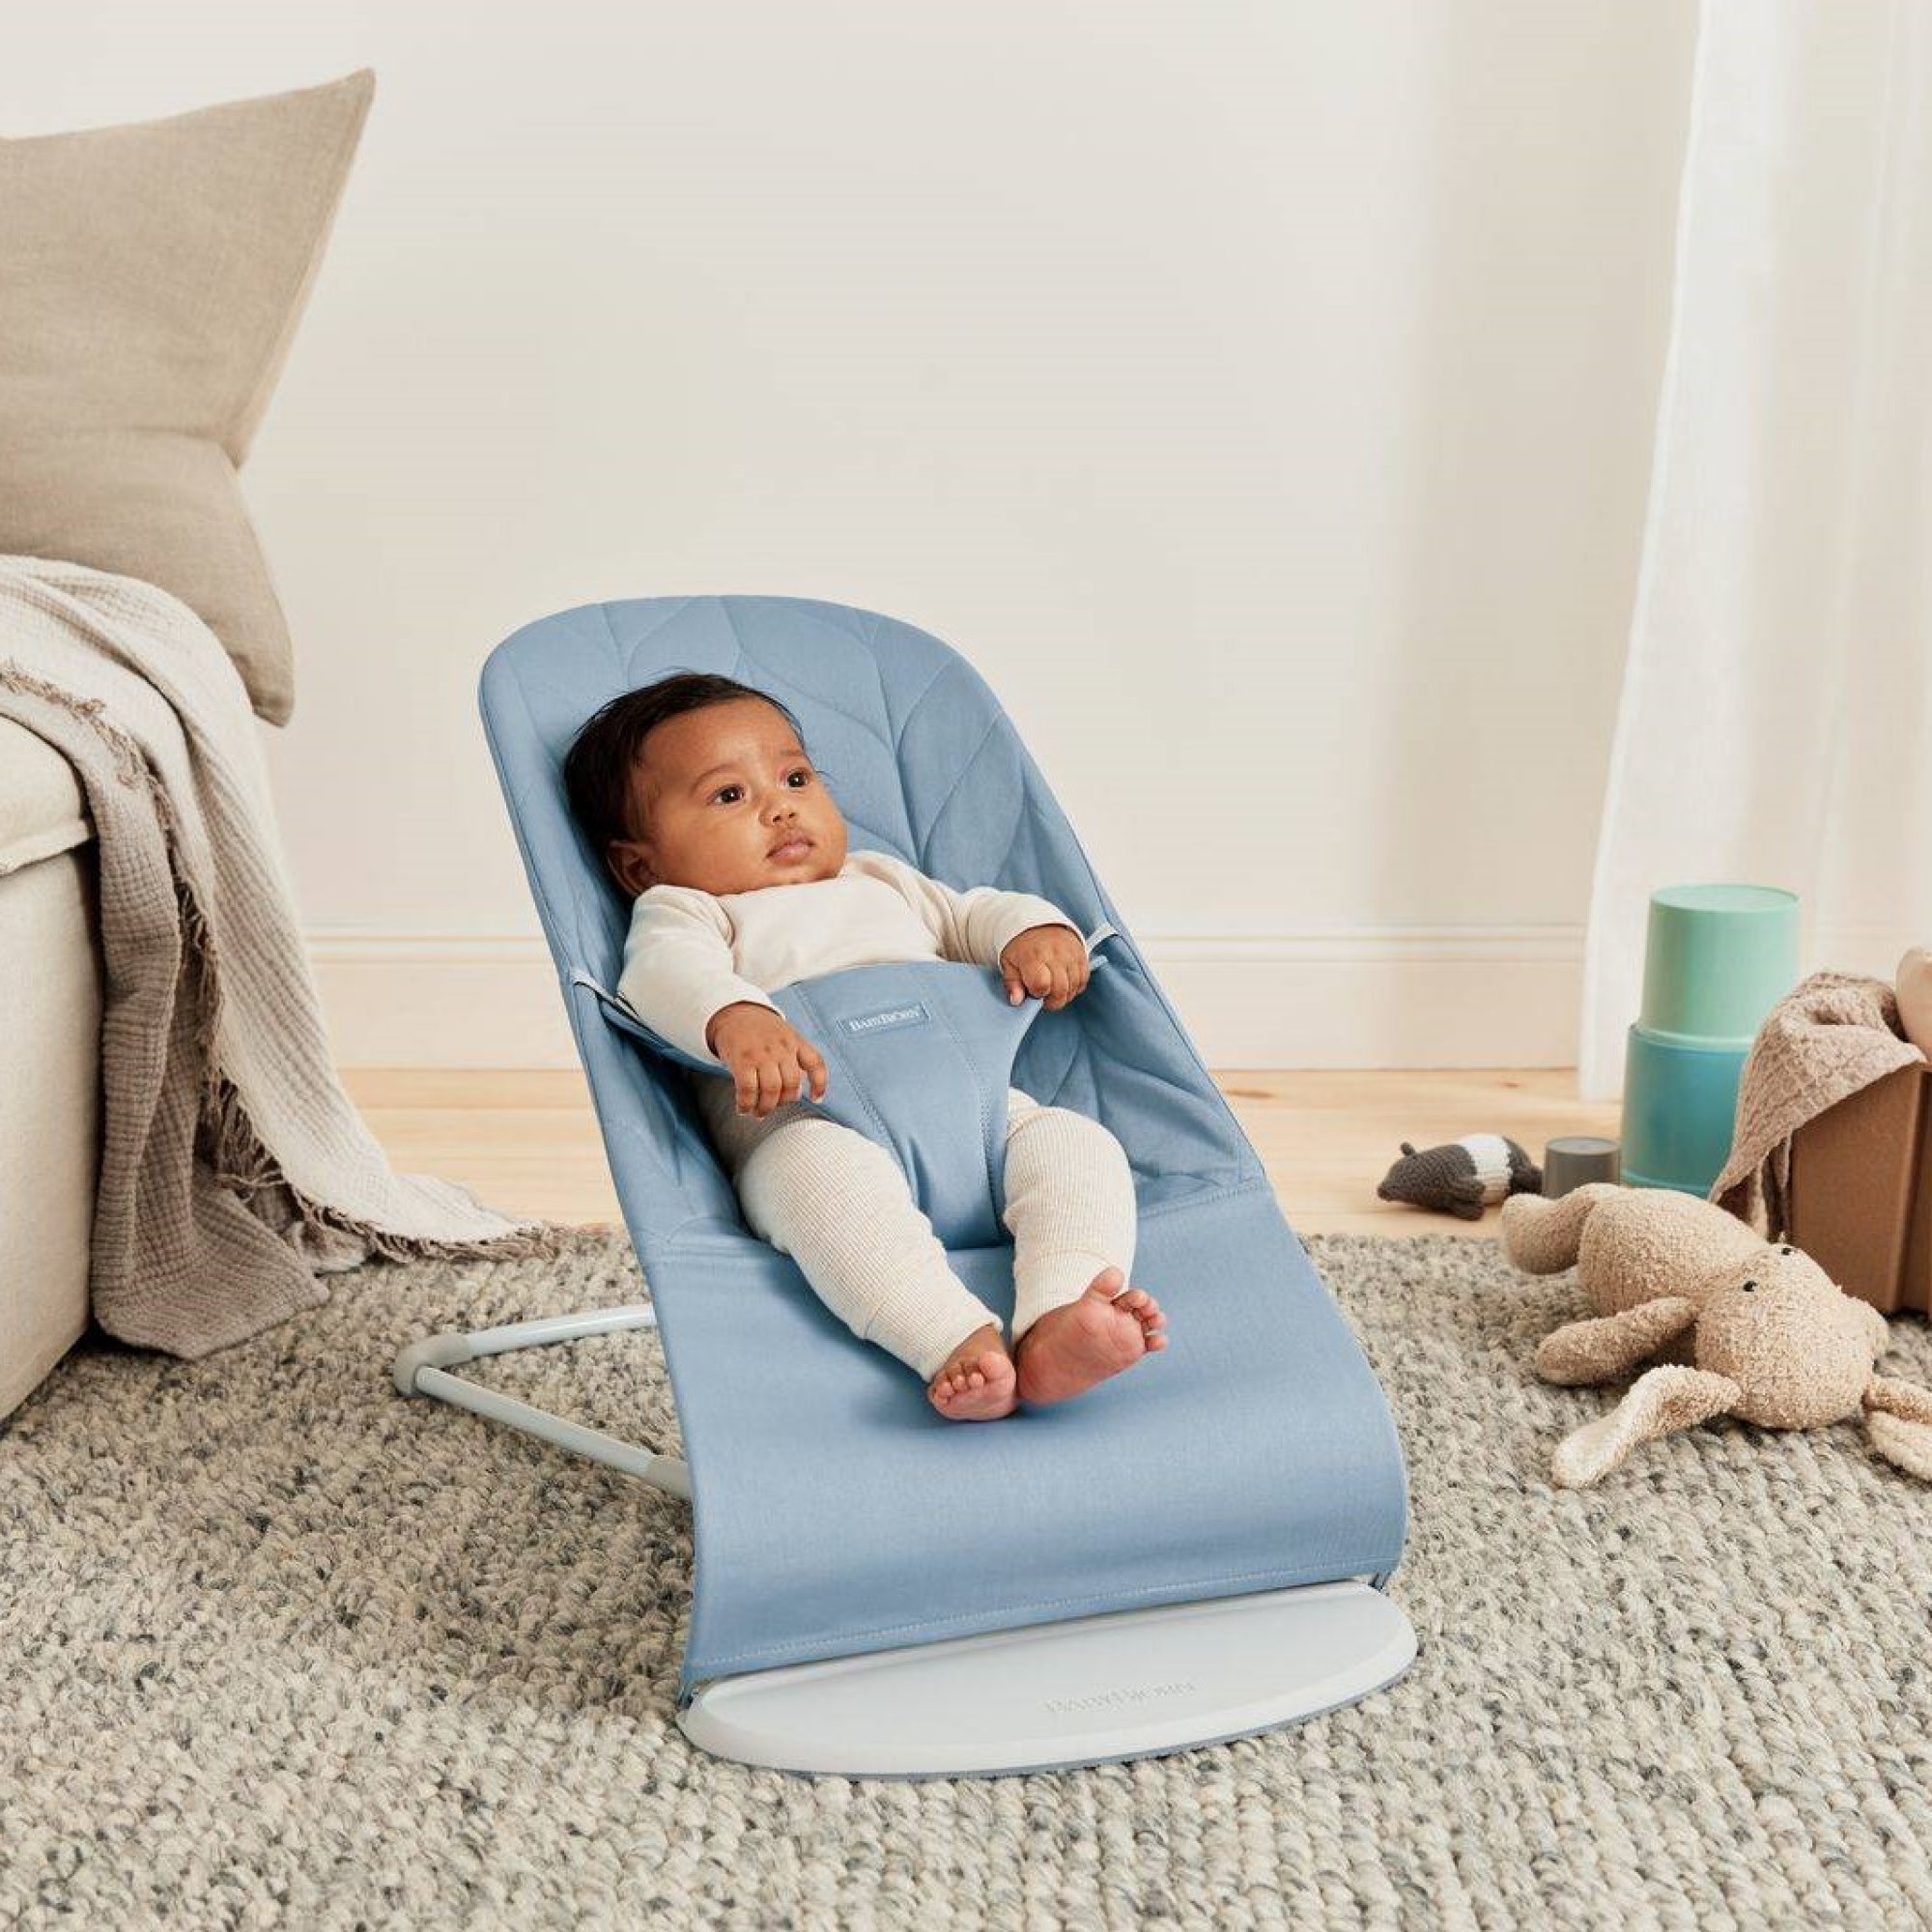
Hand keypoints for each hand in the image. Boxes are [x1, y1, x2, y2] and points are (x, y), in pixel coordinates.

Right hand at [705, 1003, 828, 1116]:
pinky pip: (748, 1089)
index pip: (815, 1063)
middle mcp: (781, 1047)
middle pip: (792, 1083)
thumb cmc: (760, 1030)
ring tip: (759, 1112)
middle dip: (784, 1102)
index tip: (816, 1099)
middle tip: (774, 1106)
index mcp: (795, 1041)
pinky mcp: (742, 1060)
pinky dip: (746, 1104)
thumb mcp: (784, 1034)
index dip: (819, 1084)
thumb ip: (793, 1056)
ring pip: (771, 1089)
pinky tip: (743, 1108)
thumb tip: (795, 1090)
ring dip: (765, 1107)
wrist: (733, 1013)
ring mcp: (762, 1053)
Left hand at [999, 924, 1089, 1009]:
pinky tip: (1064, 982)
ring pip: (1073, 987)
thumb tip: (1017, 1001)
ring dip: (1064, 994)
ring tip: (1053, 987)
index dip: (1037, 994)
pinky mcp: (1082, 955)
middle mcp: (1055, 954)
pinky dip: (1075, 986)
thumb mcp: (1009, 963)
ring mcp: (1071, 954)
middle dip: (1052, 1000)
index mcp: (1033, 956)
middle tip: (1044, 993)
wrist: (1038, 923)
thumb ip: (1012, 984)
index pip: (1041, 985)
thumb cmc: (1022, 946)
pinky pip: (1083, 980)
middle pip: (1060, 990)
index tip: (1033, 990)